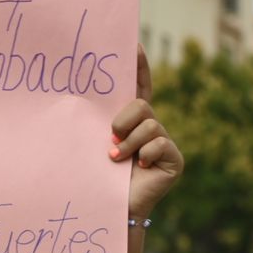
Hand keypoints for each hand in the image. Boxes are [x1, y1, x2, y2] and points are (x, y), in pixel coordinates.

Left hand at [109, 46, 183, 222]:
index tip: (133, 43)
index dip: (139, 65)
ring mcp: (164, 144)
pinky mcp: (174, 160)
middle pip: (141, 103)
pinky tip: (137, 168)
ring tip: (115, 158)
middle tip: (110, 138)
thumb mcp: (95, 143)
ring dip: (128, 143)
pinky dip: (143, 155)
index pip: (139, 86)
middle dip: (122, 120)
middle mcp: (150, 129)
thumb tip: (79, 95)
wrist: (109, 209)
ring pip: (149, 124)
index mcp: (131, 122)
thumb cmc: (96, 177)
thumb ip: (98, 121)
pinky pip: (159, 143)